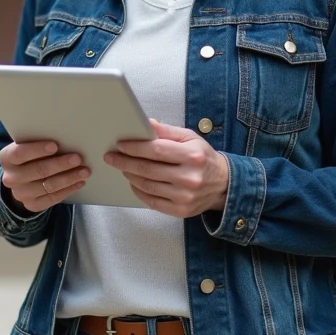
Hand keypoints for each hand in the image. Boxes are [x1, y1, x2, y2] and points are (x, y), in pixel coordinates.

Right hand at [0, 140, 89, 214]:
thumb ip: (38, 141)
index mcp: (7, 158)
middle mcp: (11, 177)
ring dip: (69, 178)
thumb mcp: (27, 146)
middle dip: (60, 164)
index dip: (37, 149)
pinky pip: (53, 198)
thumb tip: (65, 137)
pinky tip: (79, 182)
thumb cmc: (29, 156)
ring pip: (48, 186)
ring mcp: (20, 194)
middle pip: (38, 170)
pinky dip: (68, 190)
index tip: (55, 145)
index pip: (20, 153)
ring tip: (84, 171)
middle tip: (78, 158)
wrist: (20, 180)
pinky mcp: (32, 205)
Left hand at [103, 119, 229, 217]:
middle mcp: (189, 178)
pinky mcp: (181, 210)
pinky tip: (134, 182)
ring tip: (123, 167)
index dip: (135, 147)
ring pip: (147, 186)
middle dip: (125, 162)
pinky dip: (139, 191)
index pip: (156, 150)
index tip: (120, 145)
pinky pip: (152, 201)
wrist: (223, 185)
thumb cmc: (203, 158)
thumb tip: (146, 124)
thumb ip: (168, 132)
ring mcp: (185, 197)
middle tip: (112, 157)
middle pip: (148, 169)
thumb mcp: (191, 138)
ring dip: (130, 176)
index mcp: (192, 156)